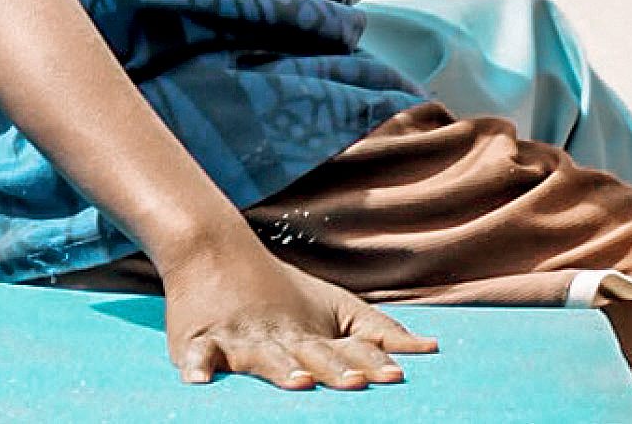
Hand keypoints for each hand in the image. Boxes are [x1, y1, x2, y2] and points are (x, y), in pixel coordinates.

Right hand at [165, 239, 437, 391]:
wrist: (212, 249)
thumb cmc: (284, 291)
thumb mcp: (333, 305)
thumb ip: (380, 331)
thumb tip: (435, 348)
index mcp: (310, 333)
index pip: (345, 349)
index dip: (369, 362)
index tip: (395, 376)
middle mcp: (279, 336)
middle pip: (309, 354)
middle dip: (332, 367)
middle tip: (355, 382)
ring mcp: (240, 338)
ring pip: (262, 356)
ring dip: (280, 369)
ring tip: (298, 381)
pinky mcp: (200, 339)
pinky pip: (197, 354)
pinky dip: (197, 364)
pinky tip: (199, 380)